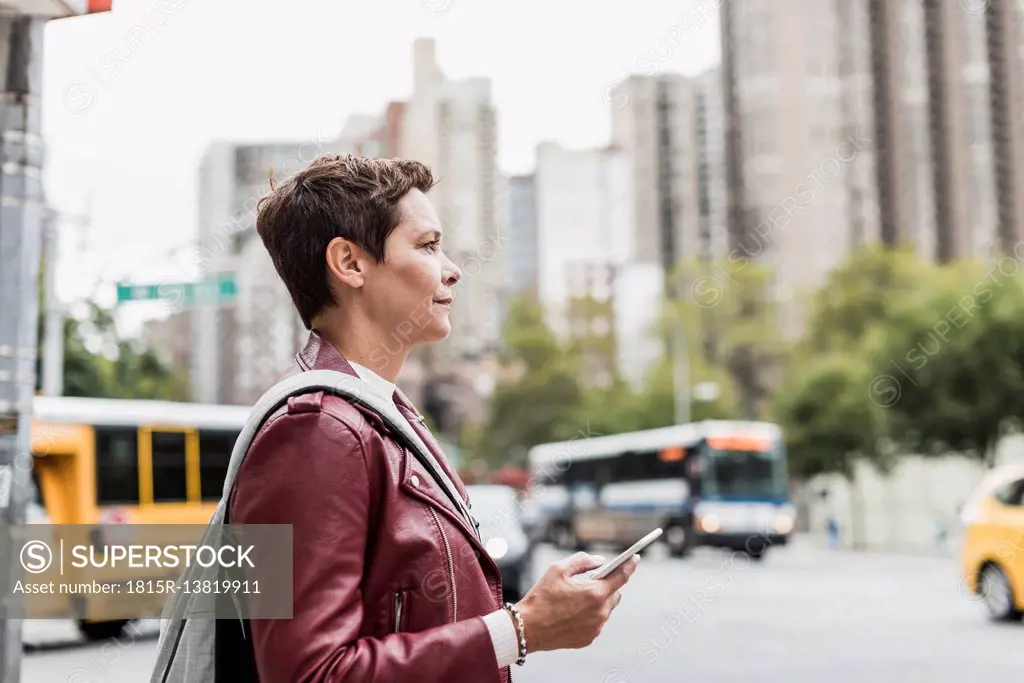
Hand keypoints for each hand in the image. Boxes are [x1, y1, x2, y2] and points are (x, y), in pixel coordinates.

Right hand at [514, 551, 639, 652]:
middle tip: (594, 578)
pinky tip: (574, 611)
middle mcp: (600, 612)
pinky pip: (597, 622)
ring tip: (581, 595)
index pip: (621, 576)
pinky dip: (591, 614)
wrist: (528, 628)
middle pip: (615, 593)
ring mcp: (596, 627)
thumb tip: (600, 562)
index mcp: (595, 593)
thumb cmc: (542, 596)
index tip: (635, 558)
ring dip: (599, 600)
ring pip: (606, 609)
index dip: (629, 565)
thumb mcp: (558, 569)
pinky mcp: (589, 638)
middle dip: (608, 584)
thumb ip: (583, 561)